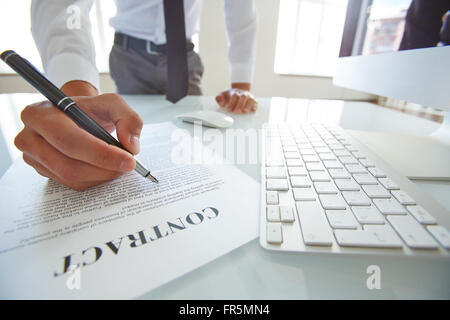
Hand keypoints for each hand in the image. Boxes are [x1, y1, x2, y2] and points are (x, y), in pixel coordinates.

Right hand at [14, 93, 142, 190]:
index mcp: (41, 114)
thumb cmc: (89, 109)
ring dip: (101, 176)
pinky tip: (105, 169)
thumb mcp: (112, 104)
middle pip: (69, 165)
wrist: (75, 116)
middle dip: (104, 168)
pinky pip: (71, 183)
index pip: (70, 140)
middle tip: (128, 166)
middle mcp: (30, 136)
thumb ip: (128, 119)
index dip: (101, 154)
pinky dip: (94, 179)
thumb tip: (131, 145)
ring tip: (118, 165)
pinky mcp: (42, 171)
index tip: (128, 160)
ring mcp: (33, 157)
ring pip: (71, 178)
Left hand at [216, 86, 257, 113]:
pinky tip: (253, 110)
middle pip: (243, 97)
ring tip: (245, 112)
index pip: (234, 96)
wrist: (240, 91)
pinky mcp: (254, 100)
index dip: (231, 103)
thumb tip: (222, 104)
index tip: (229, 110)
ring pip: (250, 99)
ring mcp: (249, 96)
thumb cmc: (230, 96)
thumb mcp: (223, 95)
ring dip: (247, 106)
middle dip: (240, 105)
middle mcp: (243, 93)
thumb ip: (219, 98)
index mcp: (235, 92)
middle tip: (237, 112)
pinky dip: (255, 106)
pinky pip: (256, 102)